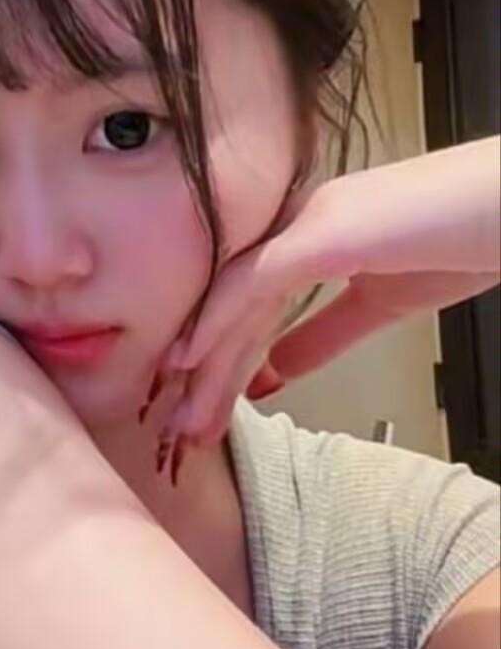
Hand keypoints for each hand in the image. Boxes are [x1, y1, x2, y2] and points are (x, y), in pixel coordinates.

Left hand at [158, 140, 499, 448]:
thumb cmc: (470, 238)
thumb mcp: (384, 302)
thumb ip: (325, 332)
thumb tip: (274, 369)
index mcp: (314, 234)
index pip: (250, 301)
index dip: (221, 355)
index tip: (201, 405)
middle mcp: (299, 222)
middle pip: (233, 301)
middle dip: (204, 369)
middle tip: (179, 427)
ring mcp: (310, 222)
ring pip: (236, 295)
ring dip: (206, 358)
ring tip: (182, 415)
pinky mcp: (326, 231)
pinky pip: (256, 279)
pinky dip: (220, 320)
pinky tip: (192, 358)